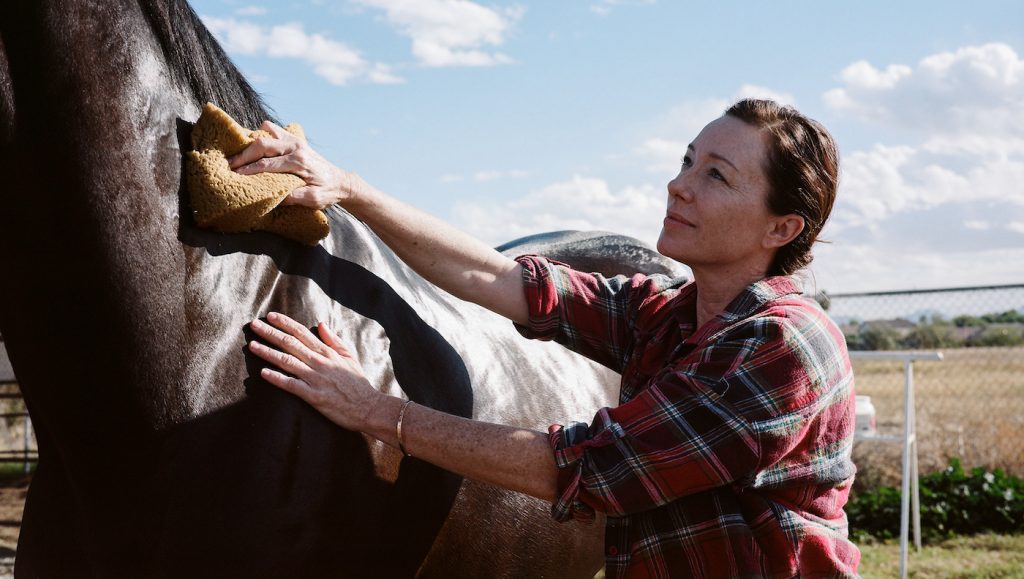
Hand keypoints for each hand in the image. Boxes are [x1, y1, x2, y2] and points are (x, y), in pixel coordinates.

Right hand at [227, 121, 358, 209]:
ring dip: (252, 141)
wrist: (340, 181)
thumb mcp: (314, 200)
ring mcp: (296, 140)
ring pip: (267, 131)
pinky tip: (254, 147)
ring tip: (238, 153)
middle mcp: (296, 147)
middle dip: (243, 154)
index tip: (235, 174)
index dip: (249, 169)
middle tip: (229, 163)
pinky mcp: (295, 139)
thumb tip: (277, 197)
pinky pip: (274, 129)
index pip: (267, 164)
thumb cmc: (327, 192)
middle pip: (263, 144)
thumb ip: (296, 197)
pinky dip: (262, 134)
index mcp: (299, 162)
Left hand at [248, 312, 382, 431]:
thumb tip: (321, 324)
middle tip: (253, 325)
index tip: (270, 316)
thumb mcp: (350, 357)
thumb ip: (334, 340)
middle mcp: (320, 363)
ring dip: (268, 353)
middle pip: (290, 344)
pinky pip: (292, 385)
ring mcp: (316, 379)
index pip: (302, 333)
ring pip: (288, 361)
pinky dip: (277, 378)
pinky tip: (263, 373)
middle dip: (270, 333)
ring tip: (252, 346)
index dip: (285, 323)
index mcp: (327, 352)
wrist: (369, 407)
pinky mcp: (314, 396)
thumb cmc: (359, 384)